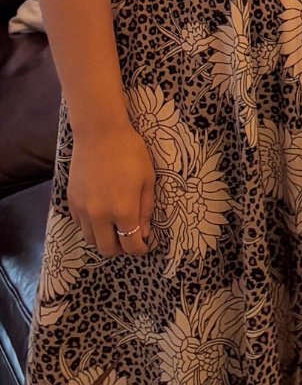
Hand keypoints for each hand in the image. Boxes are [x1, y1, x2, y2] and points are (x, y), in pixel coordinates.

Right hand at [67, 122, 155, 256]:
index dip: (140, 249)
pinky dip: (92, 227)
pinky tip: (102, 216)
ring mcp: (82, 210)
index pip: (130, 244)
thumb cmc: (130, 153)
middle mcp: (100, 215)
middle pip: (107, 249)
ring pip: (91, 239)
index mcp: (123, 210)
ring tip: (116, 229)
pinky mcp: (71, 202)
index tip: (145, 246)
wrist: (100, 135)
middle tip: (130, 240)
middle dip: (121, 249)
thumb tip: (143, 232)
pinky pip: (81, 225)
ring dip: (104, 239)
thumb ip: (145, 209)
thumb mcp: (147, 179)